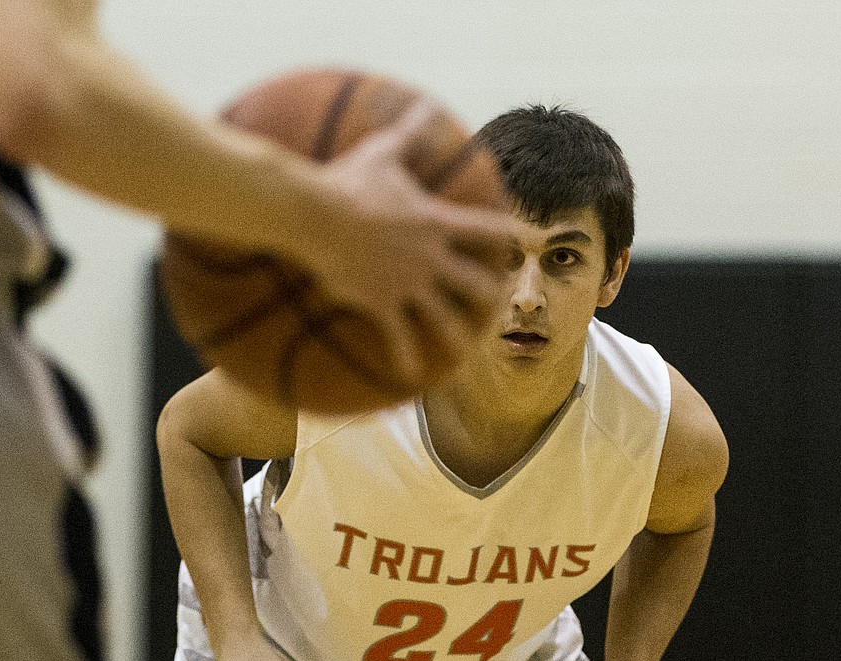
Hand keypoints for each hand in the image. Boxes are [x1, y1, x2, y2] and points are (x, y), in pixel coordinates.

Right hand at [305, 101, 511, 389]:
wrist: (316, 215)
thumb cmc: (347, 181)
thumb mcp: (382, 152)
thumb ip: (410, 133)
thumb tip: (424, 104)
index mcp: (436, 223)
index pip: (485, 229)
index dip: (508, 235)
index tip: (525, 241)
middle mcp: (430, 258)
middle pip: (476, 282)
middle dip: (494, 292)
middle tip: (504, 300)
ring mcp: (407, 285)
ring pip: (444, 318)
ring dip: (460, 335)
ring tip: (470, 349)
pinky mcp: (381, 304)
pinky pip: (397, 338)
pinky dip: (405, 357)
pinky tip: (411, 376)